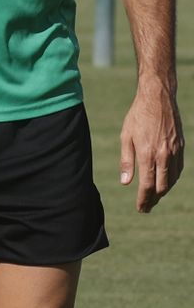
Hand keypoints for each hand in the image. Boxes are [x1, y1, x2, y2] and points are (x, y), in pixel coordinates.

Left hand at [120, 92, 183, 211]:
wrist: (158, 99)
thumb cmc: (137, 116)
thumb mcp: (126, 137)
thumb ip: (126, 161)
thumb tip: (125, 183)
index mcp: (148, 154)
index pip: (147, 185)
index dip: (144, 199)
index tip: (140, 208)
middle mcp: (164, 155)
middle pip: (161, 186)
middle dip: (153, 199)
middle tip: (146, 207)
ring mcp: (175, 152)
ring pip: (172, 180)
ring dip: (163, 191)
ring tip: (154, 197)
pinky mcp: (181, 147)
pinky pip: (179, 169)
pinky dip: (172, 179)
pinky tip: (165, 182)